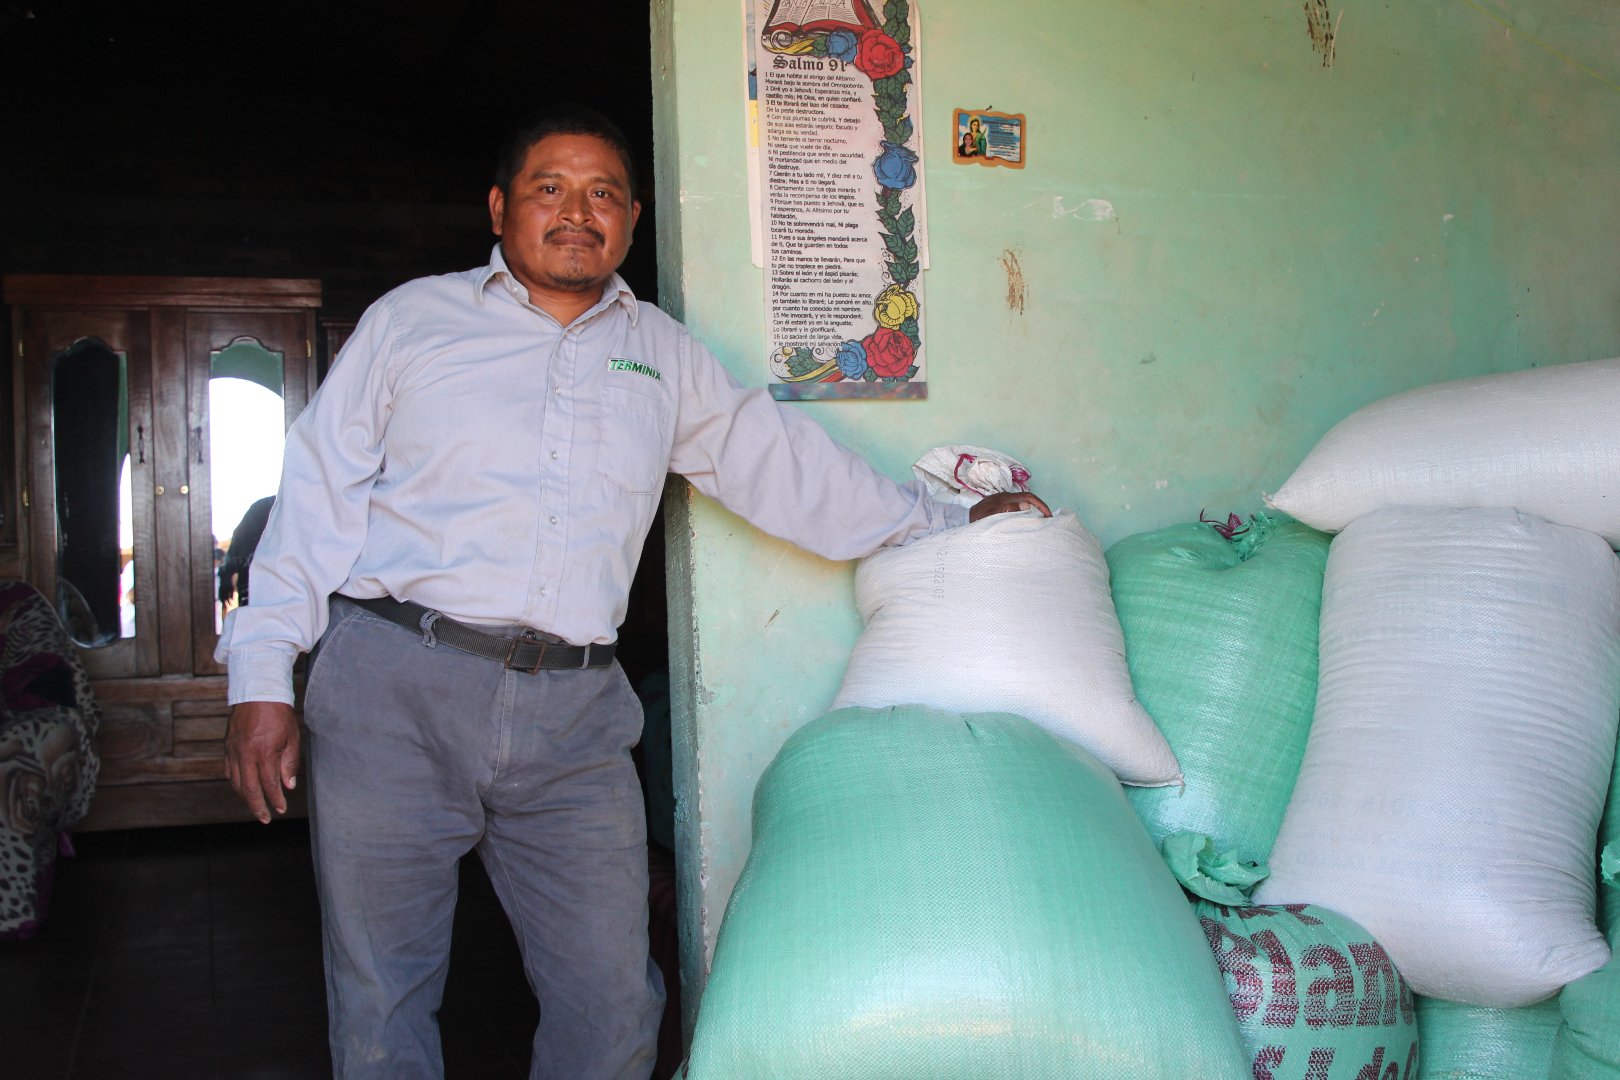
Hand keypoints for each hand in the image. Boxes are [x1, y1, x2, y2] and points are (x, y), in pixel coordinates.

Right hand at [224, 701, 299, 823]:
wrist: (258, 693)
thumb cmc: (279, 715)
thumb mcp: (292, 738)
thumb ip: (290, 763)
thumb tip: (288, 786)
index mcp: (264, 752)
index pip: (269, 784)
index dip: (275, 800)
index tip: (280, 809)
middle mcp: (246, 754)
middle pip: (249, 789)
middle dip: (257, 807)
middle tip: (264, 819)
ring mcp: (234, 751)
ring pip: (237, 783)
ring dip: (246, 797)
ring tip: (256, 806)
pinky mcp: (227, 747)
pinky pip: (230, 771)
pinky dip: (236, 783)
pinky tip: (244, 789)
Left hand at [969, 490, 1051, 520]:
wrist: (962, 518)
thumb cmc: (976, 519)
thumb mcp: (991, 516)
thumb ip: (1008, 509)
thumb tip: (1026, 504)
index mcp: (1005, 498)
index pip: (1029, 497)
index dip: (1041, 505)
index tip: (1048, 515)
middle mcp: (1005, 496)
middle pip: (1028, 498)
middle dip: (1040, 506)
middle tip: (1047, 518)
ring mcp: (1002, 500)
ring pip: (1022, 501)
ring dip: (1032, 509)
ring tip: (1038, 520)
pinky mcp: (998, 504)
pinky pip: (1016, 505)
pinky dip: (1024, 511)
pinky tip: (1024, 519)